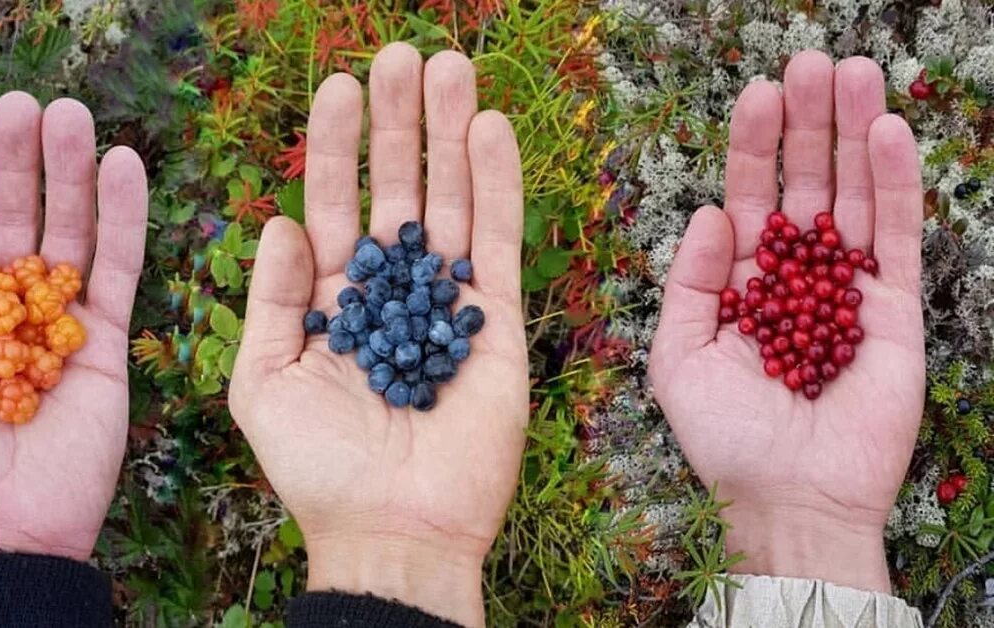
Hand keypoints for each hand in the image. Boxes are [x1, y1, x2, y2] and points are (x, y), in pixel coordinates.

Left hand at [0, 93, 147, 561]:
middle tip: (25, 102)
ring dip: (72, 174)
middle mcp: (10, 308)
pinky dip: (124, 219)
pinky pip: (118, 271)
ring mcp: (62, 323)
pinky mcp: (109, 343)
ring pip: (70, 233)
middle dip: (19, 160)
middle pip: (17, 217)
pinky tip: (123, 167)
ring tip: (70, 116)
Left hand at [229, 43, 526, 625]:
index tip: (339, 84)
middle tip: (402, 54)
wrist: (392, 532)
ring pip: (449, 204)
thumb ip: (271, 300)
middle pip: (396, 190)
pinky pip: (496, 244)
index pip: (332, 205)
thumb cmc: (317, 469)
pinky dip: (496, 187)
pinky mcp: (495, 325)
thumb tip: (280, 222)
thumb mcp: (264, 384)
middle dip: (397, 124)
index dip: (334, 147)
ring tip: (450, 68)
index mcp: (333, 302)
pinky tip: (489, 131)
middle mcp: (390, 293)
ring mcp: (445, 305)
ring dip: (449, 136)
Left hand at [649, 52, 923, 591]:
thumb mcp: (679, 358)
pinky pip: (897, 237)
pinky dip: (893, 184)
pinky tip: (886, 131)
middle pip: (805, 185)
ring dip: (852, 134)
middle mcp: (797, 278)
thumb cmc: (725, 437)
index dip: (752, 147)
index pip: (749, 198)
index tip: (755, 91)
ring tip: (852, 71)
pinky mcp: (895, 310)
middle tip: (808, 61)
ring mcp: (849, 290)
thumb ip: (691, 283)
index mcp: (743, 284)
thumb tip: (713, 212)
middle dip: (805, 124)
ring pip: (853, 197)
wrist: (789, 499)